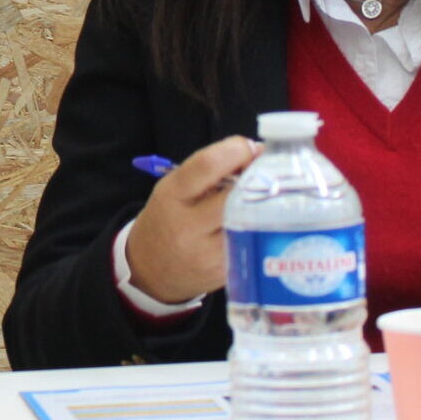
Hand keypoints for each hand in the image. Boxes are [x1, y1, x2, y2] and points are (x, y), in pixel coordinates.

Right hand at [122, 136, 262, 305]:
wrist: (151, 268)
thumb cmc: (167, 218)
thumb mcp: (175, 188)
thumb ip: (208, 171)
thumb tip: (255, 152)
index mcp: (172, 195)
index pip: (208, 164)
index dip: (237, 150)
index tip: (251, 147)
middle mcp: (188, 225)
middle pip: (236, 194)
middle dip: (258, 178)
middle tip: (269, 171)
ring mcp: (208, 252)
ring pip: (250, 219)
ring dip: (264, 203)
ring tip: (267, 195)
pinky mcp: (226, 271)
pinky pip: (251, 241)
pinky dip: (259, 227)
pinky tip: (258, 221)